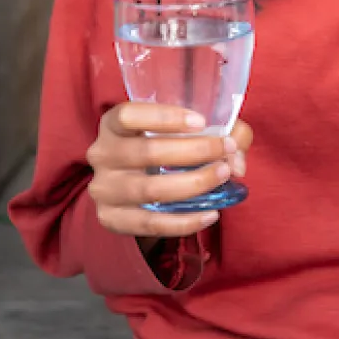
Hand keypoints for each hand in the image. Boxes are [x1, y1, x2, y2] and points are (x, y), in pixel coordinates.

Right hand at [84, 103, 252, 237]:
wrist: (134, 186)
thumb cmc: (164, 148)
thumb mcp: (184, 130)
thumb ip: (220, 133)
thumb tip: (237, 161)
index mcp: (113, 124)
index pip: (128, 115)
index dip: (165, 117)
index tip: (201, 122)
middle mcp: (102, 154)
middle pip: (147, 152)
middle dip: (194, 151)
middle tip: (226, 150)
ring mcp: (104, 189)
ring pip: (150, 190)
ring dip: (193, 184)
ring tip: (223, 176)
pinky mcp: (111, 219)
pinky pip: (151, 224)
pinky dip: (185, 222)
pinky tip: (211, 215)